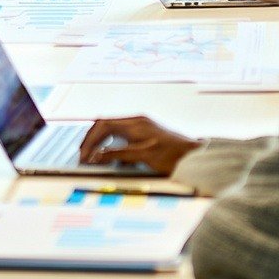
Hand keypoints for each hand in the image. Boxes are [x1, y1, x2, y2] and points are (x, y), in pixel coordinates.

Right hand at [78, 116, 199, 173]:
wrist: (195, 155)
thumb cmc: (173, 156)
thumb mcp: (143, 157)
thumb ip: (118, 155)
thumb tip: (96, 155)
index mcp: (135, 123)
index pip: (103, 125)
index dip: (90, 140)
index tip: (83, 154)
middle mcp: (136, 120)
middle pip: (105, 124)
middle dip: (92, 139)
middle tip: (83, 154)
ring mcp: (141, 125)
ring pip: (112, 128)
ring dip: (101, 141)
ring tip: (93, 155)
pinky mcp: (145, 132)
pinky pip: (121, 133)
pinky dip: (112, 143)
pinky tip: (112, 156)